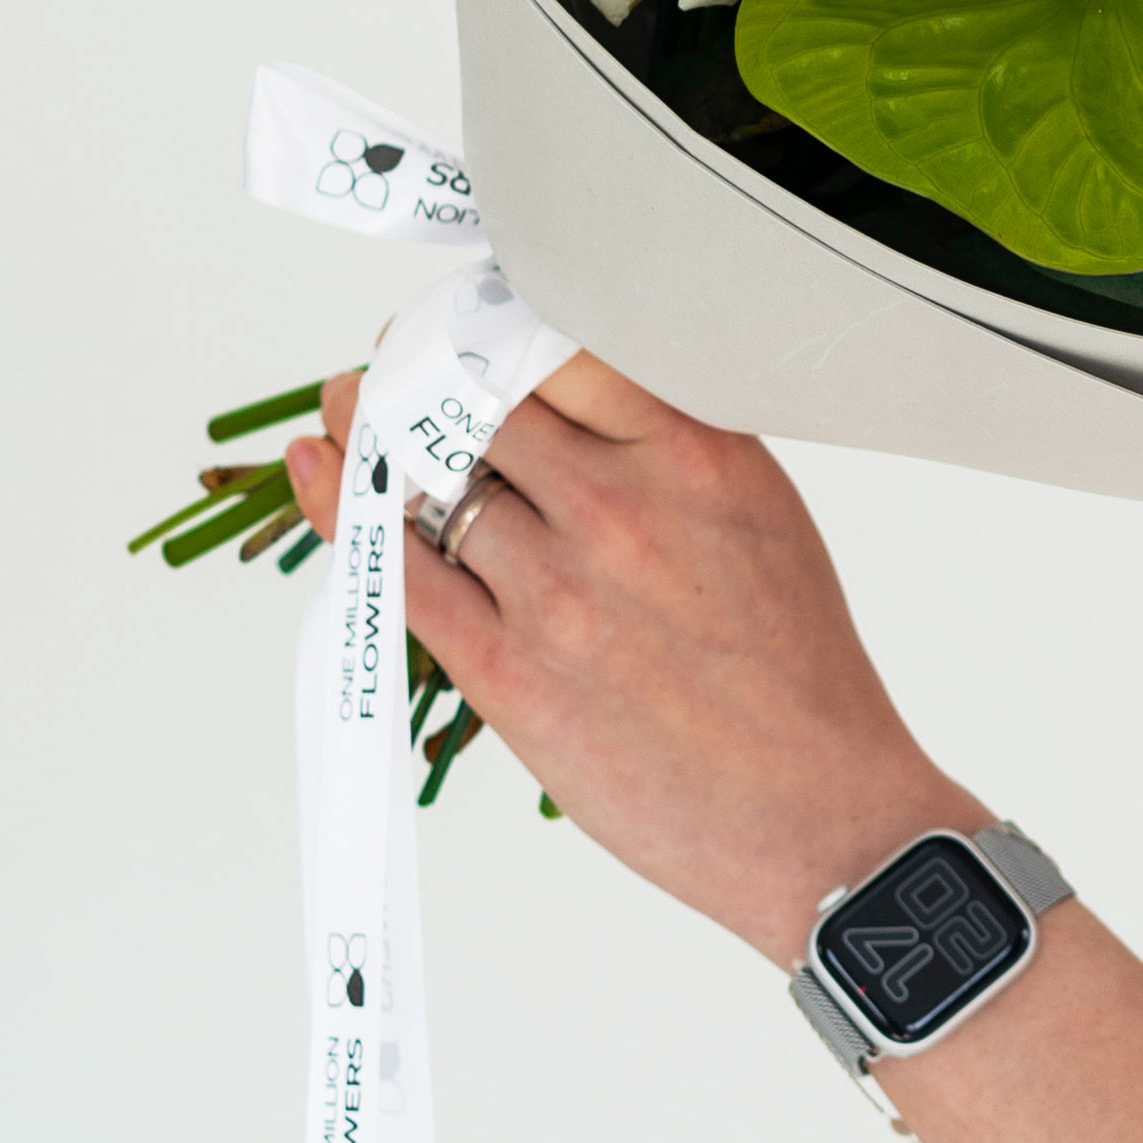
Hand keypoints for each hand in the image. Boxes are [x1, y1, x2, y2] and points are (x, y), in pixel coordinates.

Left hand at [285, 354, 982, 964]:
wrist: (819, 815)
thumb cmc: (802, 681)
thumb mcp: (764, 520)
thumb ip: (672, 456)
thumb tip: (569, 412)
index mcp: (699, 455)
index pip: (560, 346)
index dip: (491, 326)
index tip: (461, 328)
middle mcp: (623, 507)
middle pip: (479, 402)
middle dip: (420, 375)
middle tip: (388, 367)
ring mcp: (559, 590)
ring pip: (430, 480)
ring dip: (376, 439)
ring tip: (349, 416)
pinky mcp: (510, 671)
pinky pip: (398, 571)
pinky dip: (347, 510)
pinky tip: (322, 473)